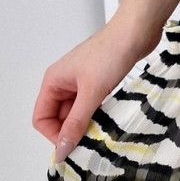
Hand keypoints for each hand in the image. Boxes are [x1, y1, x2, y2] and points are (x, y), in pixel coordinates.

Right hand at [32, 19, 151, 164]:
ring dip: (86, 123)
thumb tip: (61, 149)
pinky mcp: (98, 82)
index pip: (41, 118)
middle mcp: (64, 82)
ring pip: (76, 113)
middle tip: (90, 141)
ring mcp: (81, 82)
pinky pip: (91, 106)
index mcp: (54, 81)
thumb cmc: (111, 52)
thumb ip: (76, 122)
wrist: (137, 31)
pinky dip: (97, 115)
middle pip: (58, 117)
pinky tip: (109, 119)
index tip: (72, 145)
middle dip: (71, 131)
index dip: (54, 134)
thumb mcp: (91, 92)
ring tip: (101, 129)